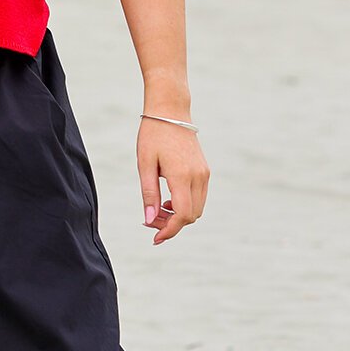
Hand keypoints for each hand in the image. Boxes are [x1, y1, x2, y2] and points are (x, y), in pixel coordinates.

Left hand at [137, 116, 209, 244]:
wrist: (170, 111)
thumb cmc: (153, 136)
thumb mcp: (145, 166)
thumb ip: (149, 195)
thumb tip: (149, 221)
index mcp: (182, 176)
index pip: (182, 215)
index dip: (169, 231)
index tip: (154, 238)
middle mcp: (198, 176)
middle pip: (191, 216)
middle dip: (171, 225)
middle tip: (150, 221)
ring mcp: (204, 173)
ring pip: (197, 209)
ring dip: (178, 216)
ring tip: (158, 210)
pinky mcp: (204, 170)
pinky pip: (198, 198)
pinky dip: (185, 206)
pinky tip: (168, 201)